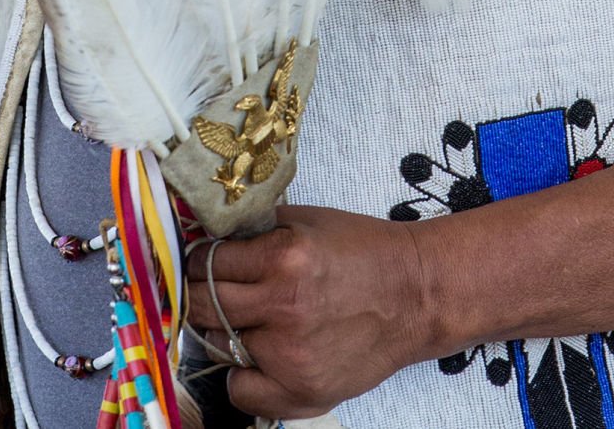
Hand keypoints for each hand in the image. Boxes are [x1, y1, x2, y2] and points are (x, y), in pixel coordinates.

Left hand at [186, 204, 429, 420]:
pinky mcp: (304, 390)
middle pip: (204, 305)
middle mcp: (283, 307)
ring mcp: (291, 355)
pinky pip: (242, 392)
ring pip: (219, 344)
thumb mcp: (306, 221)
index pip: (207, 261)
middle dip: (199, 293)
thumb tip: (207, 235)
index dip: (199, 258)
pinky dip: (241, 375)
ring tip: (246, 316)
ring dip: (223, 329)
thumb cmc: (361, 251)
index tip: (200, 259)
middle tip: (206, 288)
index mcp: (282, 258)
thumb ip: (255, 229)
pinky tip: (256, 355)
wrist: (414, 294)